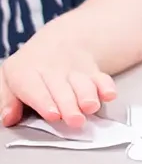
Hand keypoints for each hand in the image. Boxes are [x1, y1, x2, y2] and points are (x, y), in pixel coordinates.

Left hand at [1, 30, 116, 128]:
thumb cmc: (29, 70)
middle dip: (69, 105)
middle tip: (74, 120)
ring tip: (91, 107)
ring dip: (89, 96)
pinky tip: (109, 94)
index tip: (53, 115)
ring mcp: (75, 71)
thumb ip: (7, 100)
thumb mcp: (8, 80)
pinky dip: (107, 86)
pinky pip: (102, 78)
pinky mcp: (93, 73)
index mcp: (26, 72)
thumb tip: (8, 118)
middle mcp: (52, 71)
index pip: (34, 88)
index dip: (44, 102)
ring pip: (83, 84)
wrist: (59, 43)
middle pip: (62, 89)